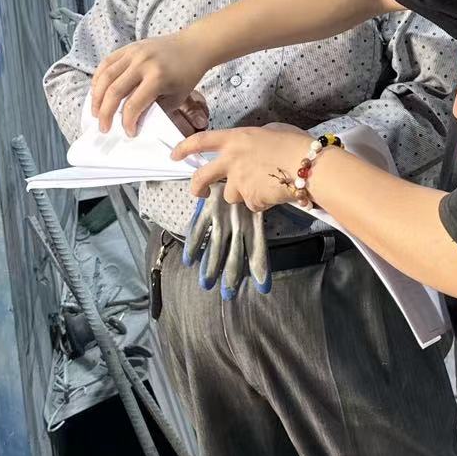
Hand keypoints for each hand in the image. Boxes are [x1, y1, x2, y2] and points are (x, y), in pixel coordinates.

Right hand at [92, 33, 211, 134]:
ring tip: (95, 112)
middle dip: (105, 114)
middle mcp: (142, 63)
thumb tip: (134, 122)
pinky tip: (97, 92)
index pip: (134, 105)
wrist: (193, 45)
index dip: (128, 122)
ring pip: (105, 77)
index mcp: (157, 77)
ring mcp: (133, 53)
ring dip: (96, 97)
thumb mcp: (176, 97)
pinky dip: (98, 78)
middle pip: (114, 91)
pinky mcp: (129, 47)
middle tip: (104, 128)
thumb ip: (155, 109)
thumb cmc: (187, 74)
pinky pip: (106, 62)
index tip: (129, 133)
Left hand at [173, 126, 308, 213]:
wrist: (309, 166)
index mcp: (235, 139)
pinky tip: (275, 193)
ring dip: (244, 194)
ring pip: (231, 195)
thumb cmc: (294, 143)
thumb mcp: (270, 131)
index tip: (174, 155)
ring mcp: (239, 182)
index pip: (201, 141)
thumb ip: (254, 140)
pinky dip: (261, 202)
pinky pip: (253, 204)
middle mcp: (231, 160)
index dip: (184, 148)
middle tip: (200, 192)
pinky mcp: (251, 199)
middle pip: (202, 177)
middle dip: (197, 187)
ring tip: (264, 185)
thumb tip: (253, 148)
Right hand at [184, 185, 270, 299]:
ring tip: (205, 284)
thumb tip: (269, 234)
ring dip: (210, 265)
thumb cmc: (250, 180)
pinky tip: (188, 260)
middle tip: (228, 295)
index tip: (264, 287)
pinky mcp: (207, 207)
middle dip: (232, 274)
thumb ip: (262, 213)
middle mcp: (238, 221)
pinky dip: (192, 243)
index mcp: (252, 221)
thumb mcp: (258, 201)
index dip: (260, 267)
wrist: (234, 160)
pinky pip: (198, 227)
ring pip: (216, 244)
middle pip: (235, 253)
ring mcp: (221, 215)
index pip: (258, 248)